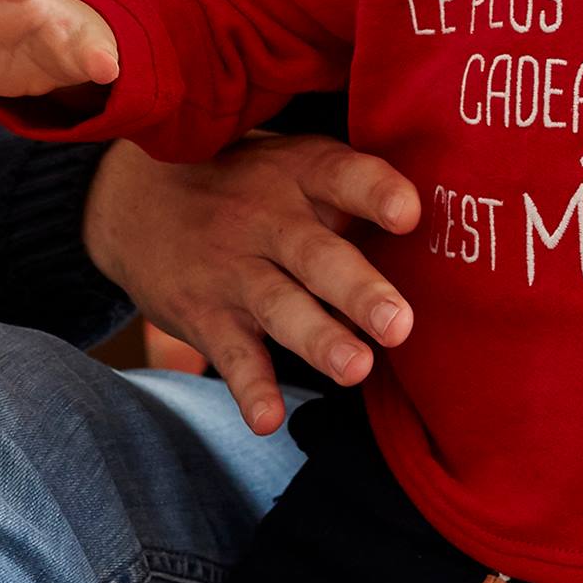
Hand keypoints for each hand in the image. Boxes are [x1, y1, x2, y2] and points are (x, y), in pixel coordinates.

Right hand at [83, 131, 419, 433]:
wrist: (133, 197)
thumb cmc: (249, 182)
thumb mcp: (296, 164)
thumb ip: (357, 192)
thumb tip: (448, 231)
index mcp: (302, 173)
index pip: (344, 175)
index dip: (377, 193)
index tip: (410, 213)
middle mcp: (268, 217)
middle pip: (318, 254)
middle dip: (358, 290)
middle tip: (400, 324)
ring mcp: (234, 267)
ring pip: (281, 306)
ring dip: (319, 339)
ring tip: (356, 369)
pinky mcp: (206, 313)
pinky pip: (232, 353)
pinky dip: (248, 386)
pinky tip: (267, 418)